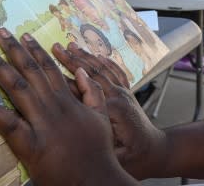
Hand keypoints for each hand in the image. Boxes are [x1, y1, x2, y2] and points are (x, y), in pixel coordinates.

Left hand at [0, 29, 134, 184]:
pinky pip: (9, 125)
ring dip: (0, 69)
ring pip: (18, 91)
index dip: (35, 50)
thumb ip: (93, 92)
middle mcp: (53, 107)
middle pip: (30, 73)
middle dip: (14, 50)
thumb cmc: (99, 151)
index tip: (23, 35)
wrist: (95, 179)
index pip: (49, 69)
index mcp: (69, 101)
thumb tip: (82, 69)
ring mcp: (42, 125)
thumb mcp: (102, 116)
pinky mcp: (30, 146)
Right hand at [53, 42, 167, 178]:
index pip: (83, 90)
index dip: (64, 78)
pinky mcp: (128, 93)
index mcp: (112, 109)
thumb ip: (96, 135)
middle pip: (91, 73)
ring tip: (70, 45)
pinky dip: (106, 61)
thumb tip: (76, 123)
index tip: (48, 67)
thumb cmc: (132, 157)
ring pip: (102, 69)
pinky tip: (98, 54)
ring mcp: (124, 92)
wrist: (155, 152)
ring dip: (85, 56)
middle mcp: (118, 96)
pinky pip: (116, 71)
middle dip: (71, 59)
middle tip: (55, 47)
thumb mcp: (111, 151)